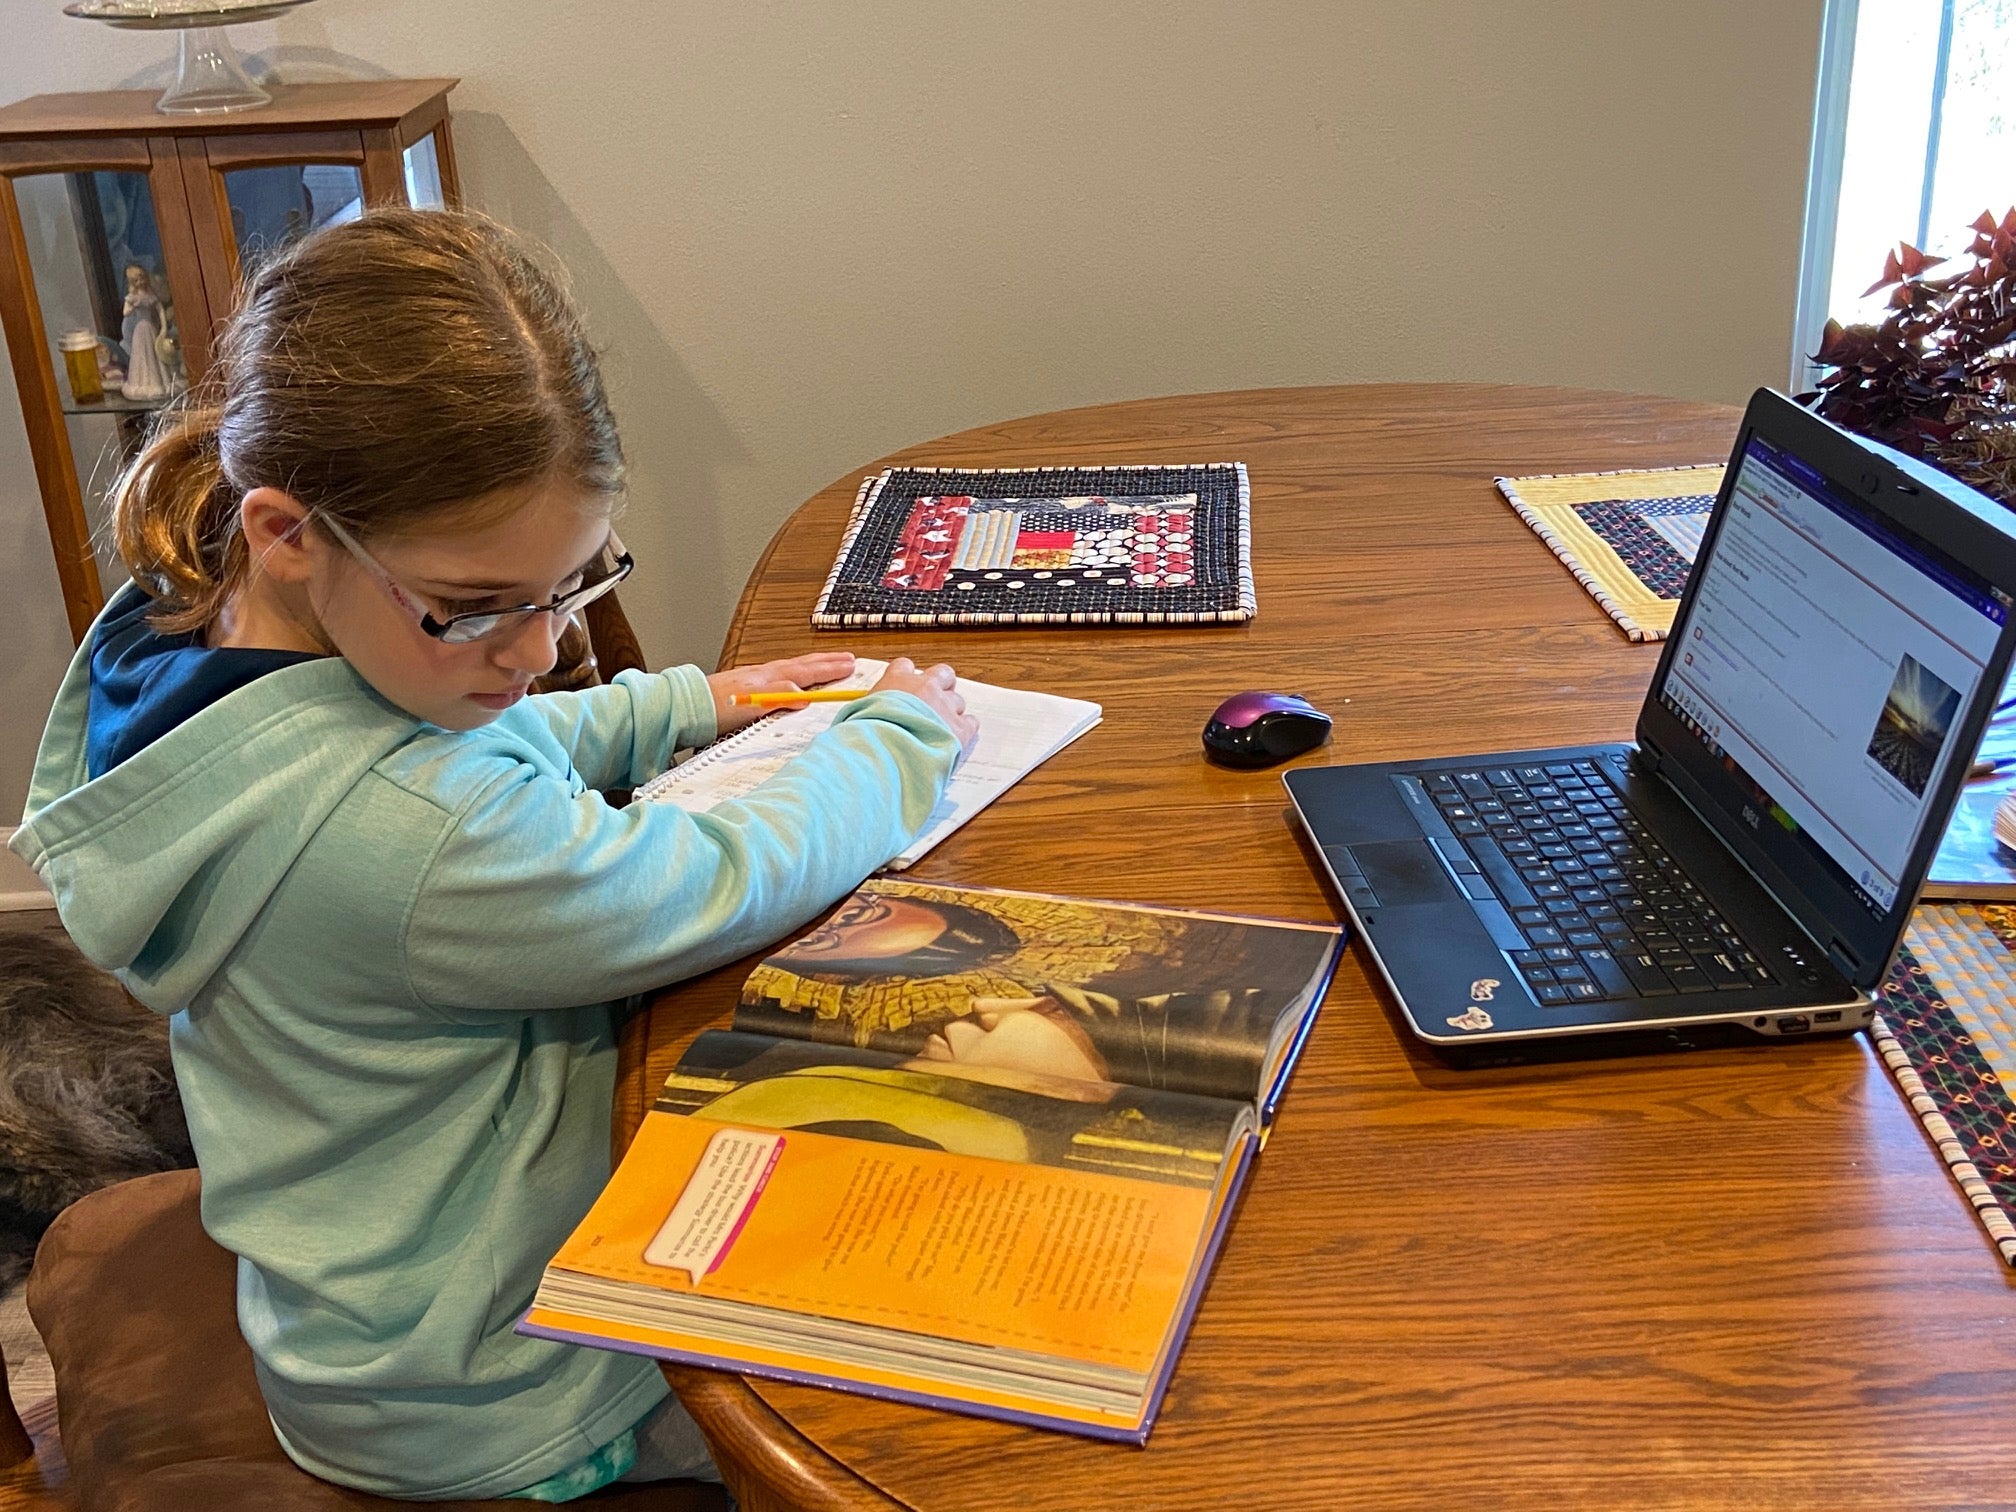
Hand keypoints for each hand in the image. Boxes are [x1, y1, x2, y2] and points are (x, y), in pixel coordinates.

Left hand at [708, 651, 857, 734]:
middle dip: (828, 661)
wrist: (690, 706)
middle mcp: (767, 673)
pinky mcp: (751, 687)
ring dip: (815, 666)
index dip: (832, 669)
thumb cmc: (719, 706)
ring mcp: (759, 678)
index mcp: (772, 676)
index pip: (809, 671)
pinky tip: (795, 679)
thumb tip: (806, 696)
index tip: (851, 665)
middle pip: (805, 665)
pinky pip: (783, 676)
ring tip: (828, 664)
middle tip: (849, 658)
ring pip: (795, 668)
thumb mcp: (755, 702)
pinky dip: (798, 674)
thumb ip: (781, 695)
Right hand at [873, 657, 978, 752]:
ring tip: (940, 728)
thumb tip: (864, 715)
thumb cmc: (866, 733)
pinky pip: (971, 723)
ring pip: (958, 700)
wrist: (886, 749)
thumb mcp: (858, 712)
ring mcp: (944, 706)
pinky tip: (955, 739)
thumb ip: (868, 707)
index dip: (908, 676)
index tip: (907, 687)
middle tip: (934, 702)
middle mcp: (925, 687)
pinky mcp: (959, 728)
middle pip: (943, 674)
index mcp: (897, 680)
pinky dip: (965, 730)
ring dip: (951, 711)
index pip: (905, 666)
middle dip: (941, 685)